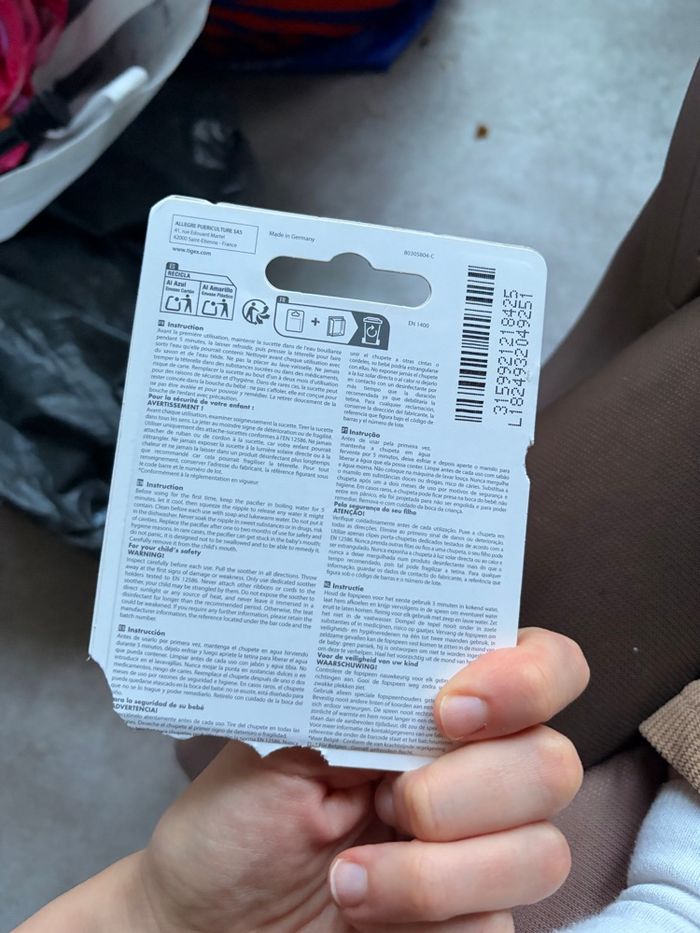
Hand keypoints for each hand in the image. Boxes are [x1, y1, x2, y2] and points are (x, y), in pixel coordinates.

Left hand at [136, 627, 588, 932]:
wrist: (204, 922)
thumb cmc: (235, 822)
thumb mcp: (286, 738)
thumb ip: (363, 695)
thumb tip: (424, 657)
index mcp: (434, 709)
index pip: (542, 667)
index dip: (527, 679)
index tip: (452, 709)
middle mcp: (473, 773)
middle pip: (553, 764)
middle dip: (468, 788)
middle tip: (388, 799)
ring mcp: (480, 854)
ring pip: (540, 854)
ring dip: (437, 871)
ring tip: (350, 877)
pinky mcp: (470, 925)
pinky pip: (497, 928)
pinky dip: (428, 919)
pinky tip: (364, 914)